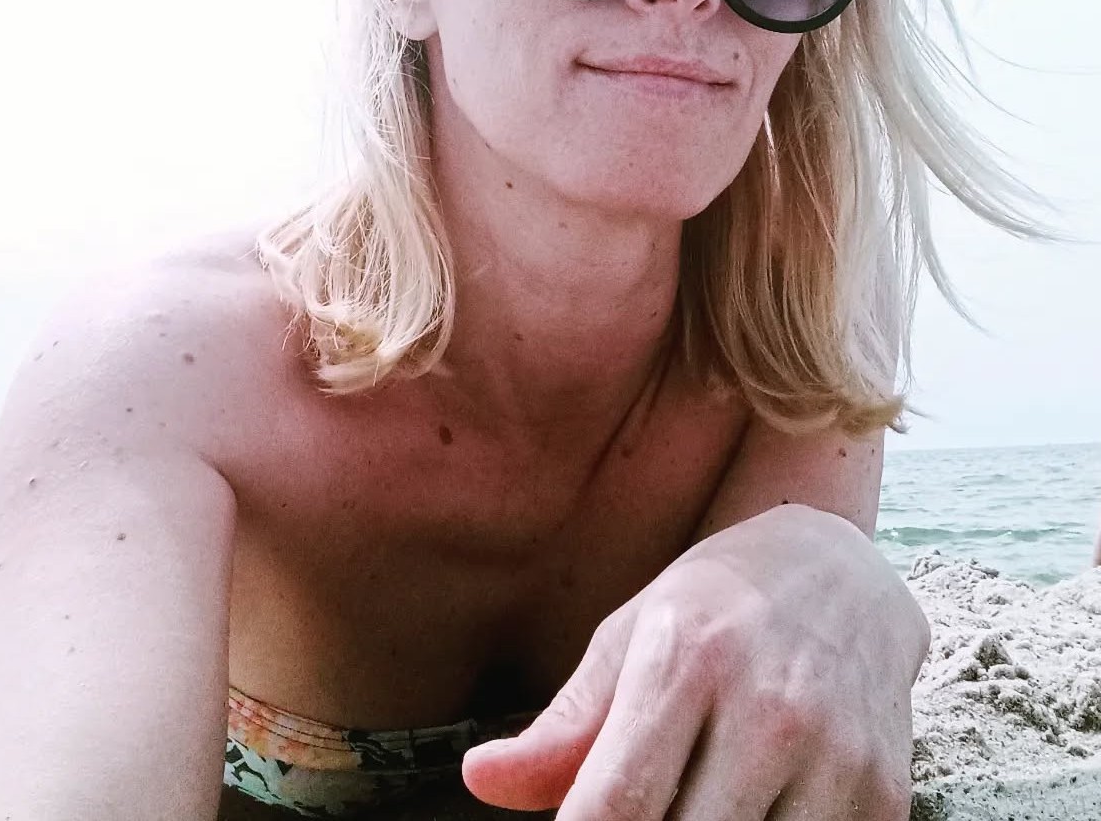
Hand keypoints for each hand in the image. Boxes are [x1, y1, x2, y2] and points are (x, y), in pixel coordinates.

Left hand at [461, 504, 928, 820]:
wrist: (843, 570)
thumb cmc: (713, 605)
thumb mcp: (631, 637)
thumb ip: (564, 725)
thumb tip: (481, 781)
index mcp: (685, 661)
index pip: (615, 804)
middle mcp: (766, 708)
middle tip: (630, 819)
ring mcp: (835, 755)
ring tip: (689, 807)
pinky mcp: (885, 793)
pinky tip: (749, 813)